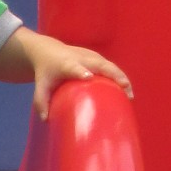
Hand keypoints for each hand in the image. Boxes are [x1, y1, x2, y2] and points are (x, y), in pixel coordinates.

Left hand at [18, 30, 133, 119]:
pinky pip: (110, 66)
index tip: (88, 77)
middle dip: (113, 74)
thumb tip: (46, 120)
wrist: (48, 50)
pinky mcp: (96, 57)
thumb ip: (41, 102)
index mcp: (65, 64)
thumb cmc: (45, 71)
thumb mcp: (40, 85)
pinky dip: (119, 76)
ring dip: (121, 77)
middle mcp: (80, 58)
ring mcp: (90, 56)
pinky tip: (126, 89)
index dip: (80, 71)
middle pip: (100, 64)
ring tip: (129, 94)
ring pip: (109, 65)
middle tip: (125, 89)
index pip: (73, 67)